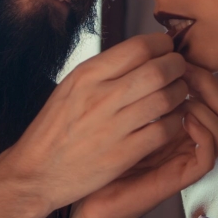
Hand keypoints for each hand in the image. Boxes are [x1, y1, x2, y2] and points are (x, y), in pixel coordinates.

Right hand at [0, 33, 189, 217]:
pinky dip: (175, 121)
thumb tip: (141, 53)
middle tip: (180, 69)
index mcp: (87, 75)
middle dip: (177, 66)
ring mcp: (114, 126)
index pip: (138, 47)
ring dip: (180, 93)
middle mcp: (101, 97)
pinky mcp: (124, 154)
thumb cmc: (55, 129)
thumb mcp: (71, 87)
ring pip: (166, 99)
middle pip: (158, 70)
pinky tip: (172, 119)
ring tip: (178, 93)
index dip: (162, 45)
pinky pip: (164, 130)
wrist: (37, 172)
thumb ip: (104, 70)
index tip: (167, 49)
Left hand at [71, 63, 217, 217]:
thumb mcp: (112, 101)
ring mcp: (184, 155)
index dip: (198, 67)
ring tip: (183, 97)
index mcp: (174, 113)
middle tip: (184, 71)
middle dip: (208, 82)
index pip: (208, 88)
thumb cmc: (90, 140)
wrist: (69, 181)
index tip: (174, 55)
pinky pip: (209, 155)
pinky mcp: (179, 176)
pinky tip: (183, 120)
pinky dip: (204, 134)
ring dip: (208, 107)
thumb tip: (150, 45)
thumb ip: (134, 79)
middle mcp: (185, 134)